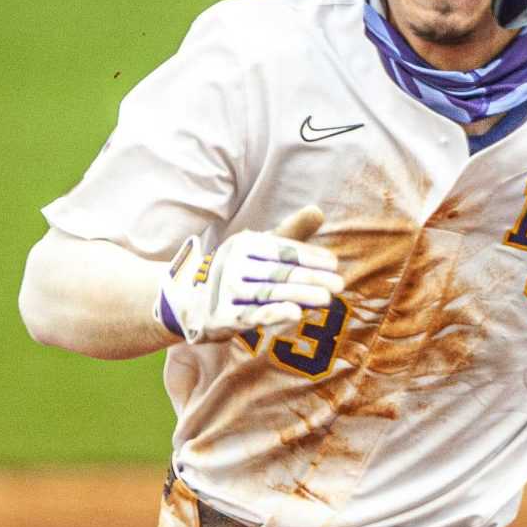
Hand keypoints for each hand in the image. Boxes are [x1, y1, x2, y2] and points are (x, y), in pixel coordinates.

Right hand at [157, 206, 343, 341]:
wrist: (186, 300)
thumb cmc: (236, 271)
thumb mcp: (259, 249)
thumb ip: (290, 234)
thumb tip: (319, 210)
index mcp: (244, 244)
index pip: (282, 249)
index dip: (310, 256)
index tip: (334, 264)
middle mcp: (233, 264)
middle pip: (279, 271)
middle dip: (311, 277)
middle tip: (339, 285)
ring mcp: (225, 290)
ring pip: (269, 292)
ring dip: (299, 294)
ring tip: (326, 298)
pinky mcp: (222, 316)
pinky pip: (251, 314)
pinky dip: (274, 313)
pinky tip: (295, 312)